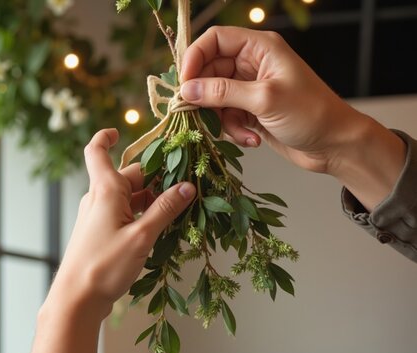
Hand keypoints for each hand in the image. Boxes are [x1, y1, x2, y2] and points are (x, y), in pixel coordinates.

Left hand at [31, 128, 194, 352]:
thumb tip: (187, 186)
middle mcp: (98, 198)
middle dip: (155, 176)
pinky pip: (126, 214)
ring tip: (182, 206)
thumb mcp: (141, 236)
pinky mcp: (102, 233)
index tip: (119, 131)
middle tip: (185, 180)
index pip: (96, 151)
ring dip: (152, 198)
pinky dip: (143, 214)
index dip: (105, 137)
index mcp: (104, 190)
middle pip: (128, 176)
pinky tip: (163, 226)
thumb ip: (165, 209)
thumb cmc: (103, 266)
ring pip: (129, 197)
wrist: (77, 299)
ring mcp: (99, 216)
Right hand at [180, 26, 405, 209]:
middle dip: (204, 95)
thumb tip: (186, 91)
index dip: (195, 57)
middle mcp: (252, 64)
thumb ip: (222, 92)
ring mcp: (250, 88)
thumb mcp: (264, 99)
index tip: (184, 83)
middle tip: (198, 115)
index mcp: (260, 48)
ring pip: (214, 97)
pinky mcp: (249, 110)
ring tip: (240, 131)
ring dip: (221, 118)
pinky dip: (233, 129)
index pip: (215, 40)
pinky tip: (251, 139)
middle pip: (209, 70)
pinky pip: (225, 116)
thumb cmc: (310, 114)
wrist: (335, 145)